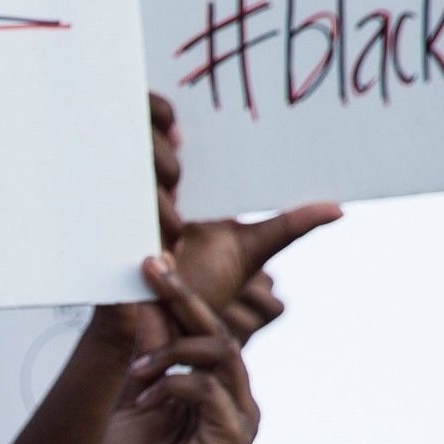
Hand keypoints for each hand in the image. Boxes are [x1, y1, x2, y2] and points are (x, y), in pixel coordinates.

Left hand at [104, 256, 259, 443]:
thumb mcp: (133, 398)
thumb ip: (144, 358)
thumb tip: (140, 304)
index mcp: (212, 383)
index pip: (201, 328)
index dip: (179, 292)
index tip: (152, 260)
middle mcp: (233, 395)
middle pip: (217, 331)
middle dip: (183, 296)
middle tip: (153, 267)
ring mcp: (238, 416)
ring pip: (219, 355)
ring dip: (174, 351)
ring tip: (139, 368)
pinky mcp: (231, 440)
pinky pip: (210, 393)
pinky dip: (175, 386)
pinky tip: (146, 399)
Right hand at [132, 96, 333, 349]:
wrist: (167, 330)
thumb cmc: (203, 289)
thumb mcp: (251, 250)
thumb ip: (289, 225)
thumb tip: (338, 208)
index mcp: (180, 182)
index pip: (160, 122)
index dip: (162, 112)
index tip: (181, 133)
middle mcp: (145, 189)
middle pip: (139, 136)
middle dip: (160, 153)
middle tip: (180, 181)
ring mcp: (121, 209)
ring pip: (127, 167)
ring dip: (155, 197)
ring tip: (175, 234)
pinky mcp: (104, 234)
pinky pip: (113, 207)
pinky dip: (141, 220)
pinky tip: (157, 247)